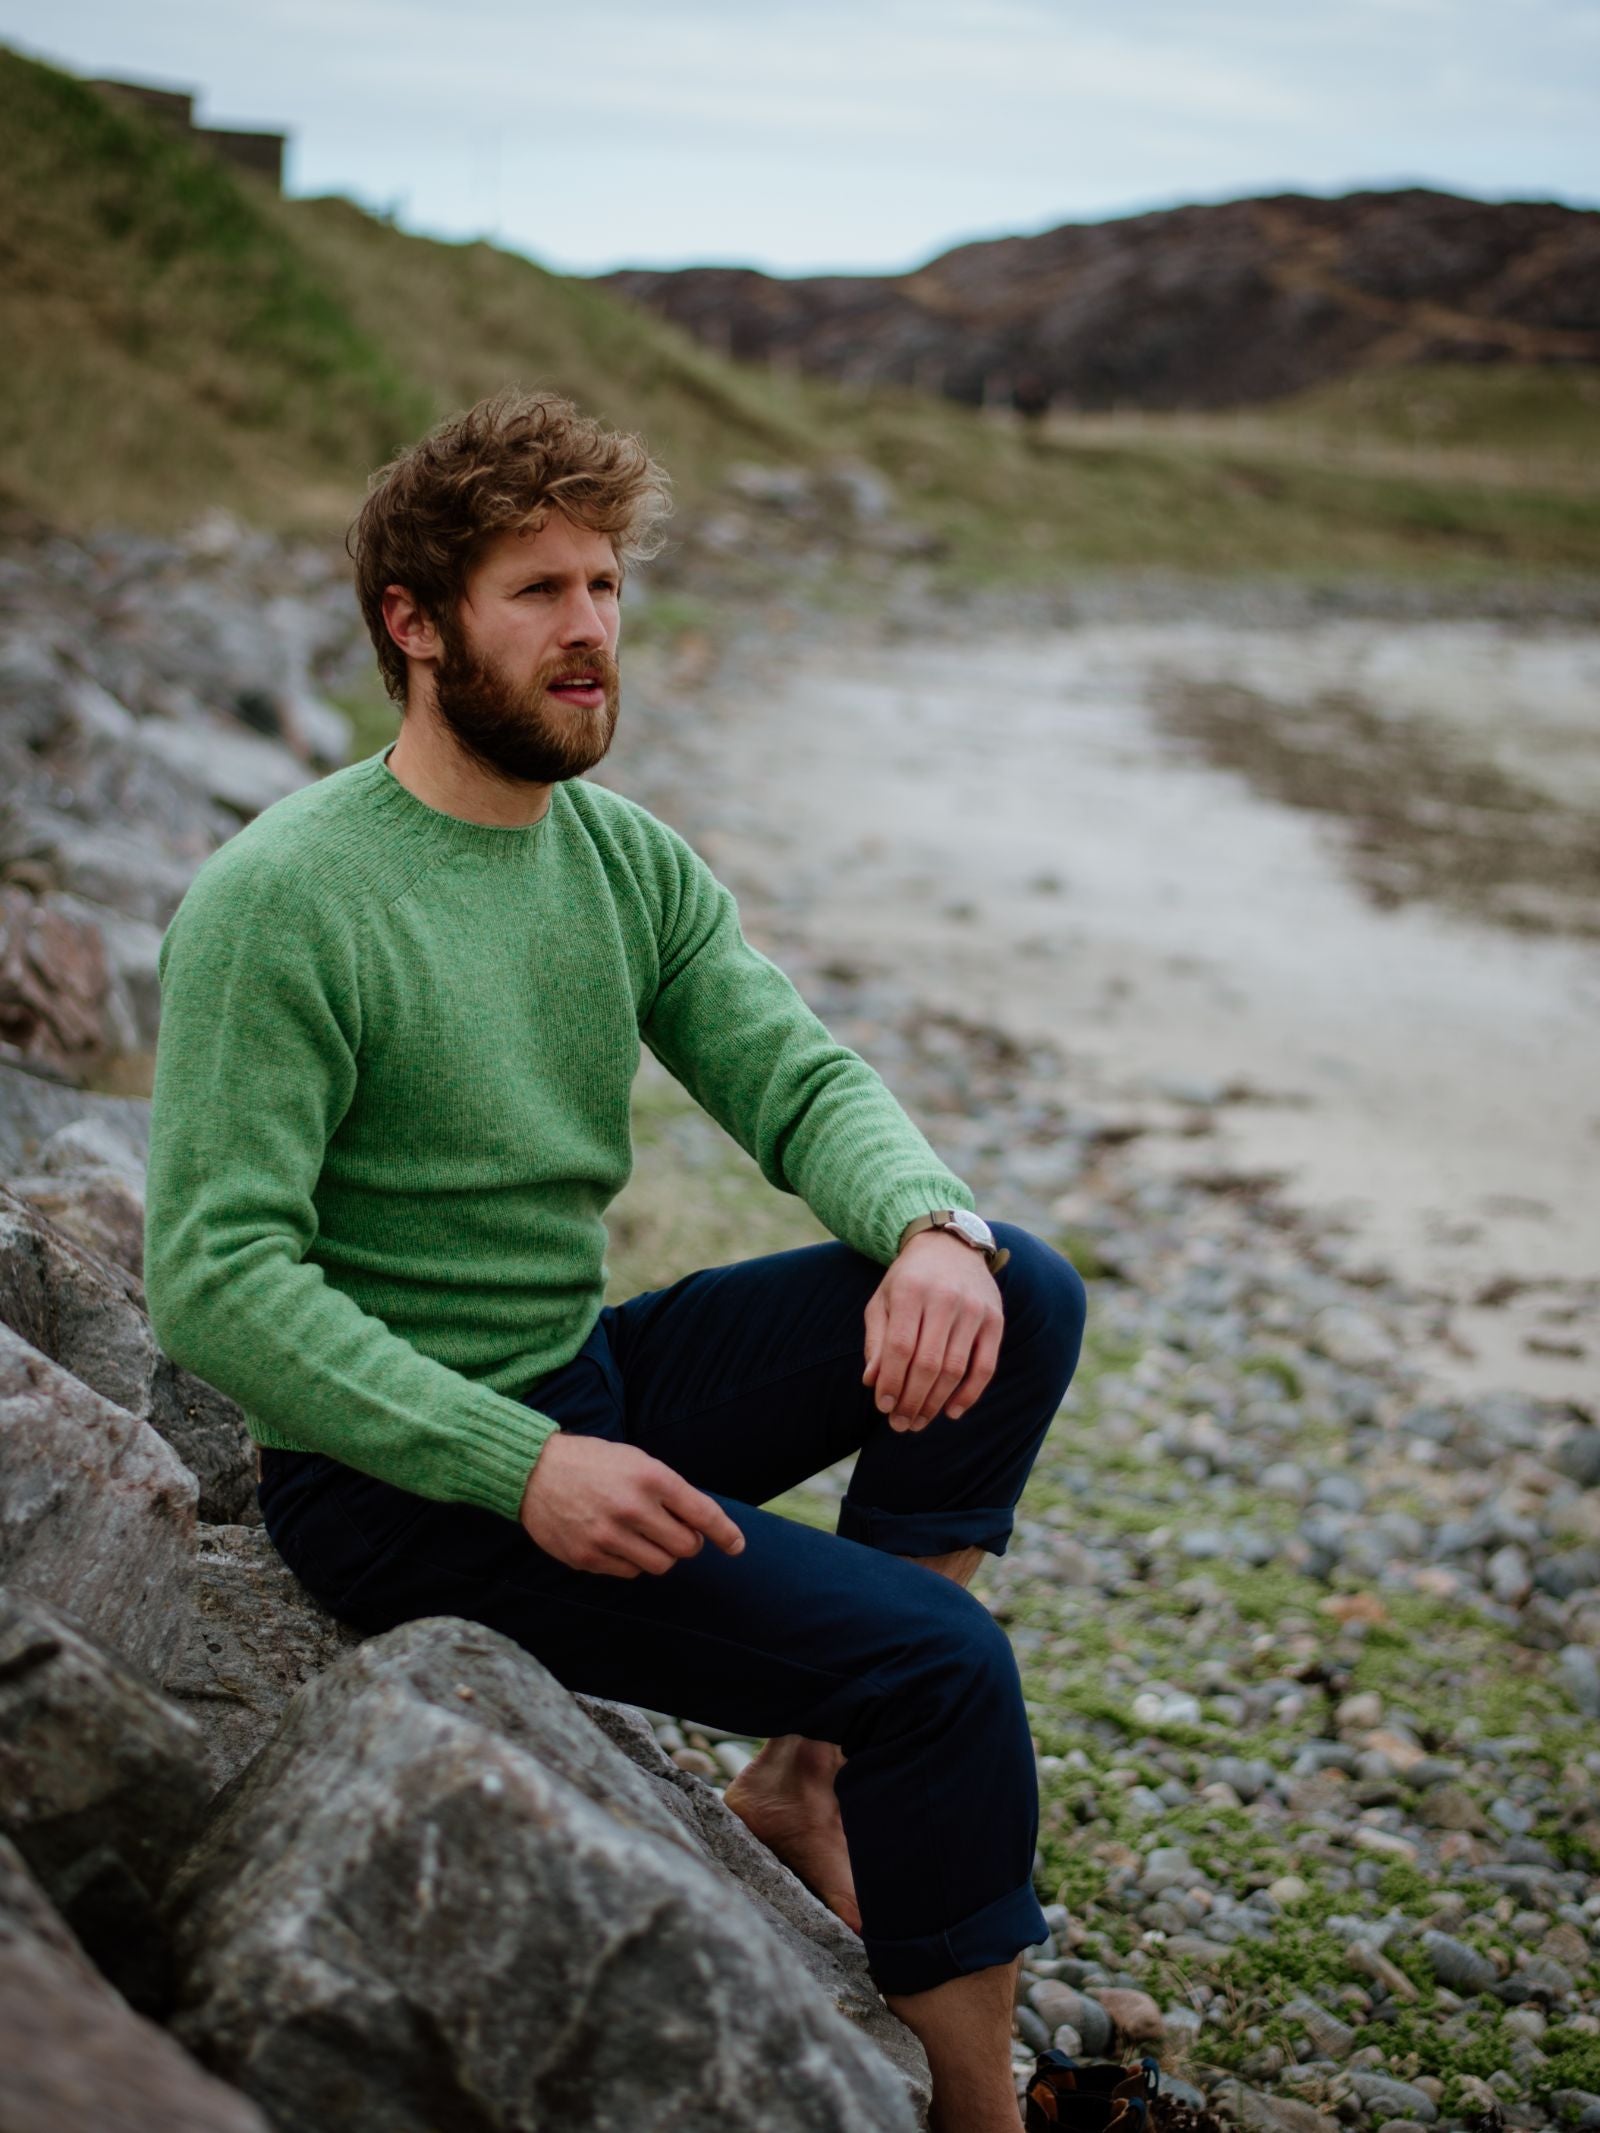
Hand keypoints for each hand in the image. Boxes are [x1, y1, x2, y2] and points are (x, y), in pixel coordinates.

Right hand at [519, 1431, 745, 1577]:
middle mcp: (632, 1508)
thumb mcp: (636, 1460)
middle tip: (676, 1532)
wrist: (534, 1471)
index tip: (737, 1546)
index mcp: (650, 1477)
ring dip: (661, 1554)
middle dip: (688, 1543)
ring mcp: (609, 1535)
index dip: (725, 1533)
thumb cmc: (593, 1462)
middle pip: (686, 1548)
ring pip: (660, 1565)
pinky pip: (629, 1572)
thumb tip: (700, 1527)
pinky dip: (631, 1561)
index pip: (702, 1513)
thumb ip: (669, 1491)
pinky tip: (616, 1540)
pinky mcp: (588, 1557)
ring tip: (643, 1535)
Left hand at [862, 1231, 1003, 1432]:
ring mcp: (974, 1309)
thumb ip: (876, 1340)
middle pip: (928, 1363)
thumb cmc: (908, 1279)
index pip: (900, 1347)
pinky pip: (985, 1366)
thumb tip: (872, 1381)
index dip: (891, 1381)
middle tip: (900, 1424)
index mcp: (910, 1291)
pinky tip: (951, 1411)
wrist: (950, 1246)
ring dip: (936, 1403)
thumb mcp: (883, 1300)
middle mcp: (944, 1299)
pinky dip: (970, 1394)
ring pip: (955, 1369)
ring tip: (919, 1421)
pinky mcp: (995, 1320)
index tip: (882, 1406)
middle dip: (912, 1400)